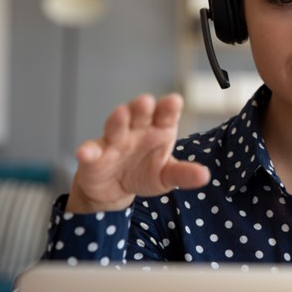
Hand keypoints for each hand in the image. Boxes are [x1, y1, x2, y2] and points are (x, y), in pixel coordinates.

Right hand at [66, 93, 209, 213]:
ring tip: (120, 113)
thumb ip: (184, 174)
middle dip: (142, 106)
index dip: (169, 107)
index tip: (174, 101)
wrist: (116, 189)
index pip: (166, 114)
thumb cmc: (146, 173)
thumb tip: (205, 176)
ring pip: (115, 126)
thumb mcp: (167, 176)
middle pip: (140, 114)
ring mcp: (114, 140)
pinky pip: (90, 151)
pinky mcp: (94, 156)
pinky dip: (87, 151)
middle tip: (146, 101)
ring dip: (117, 119)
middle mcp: (137, 130)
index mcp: (159, 129)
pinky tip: (85, 152)